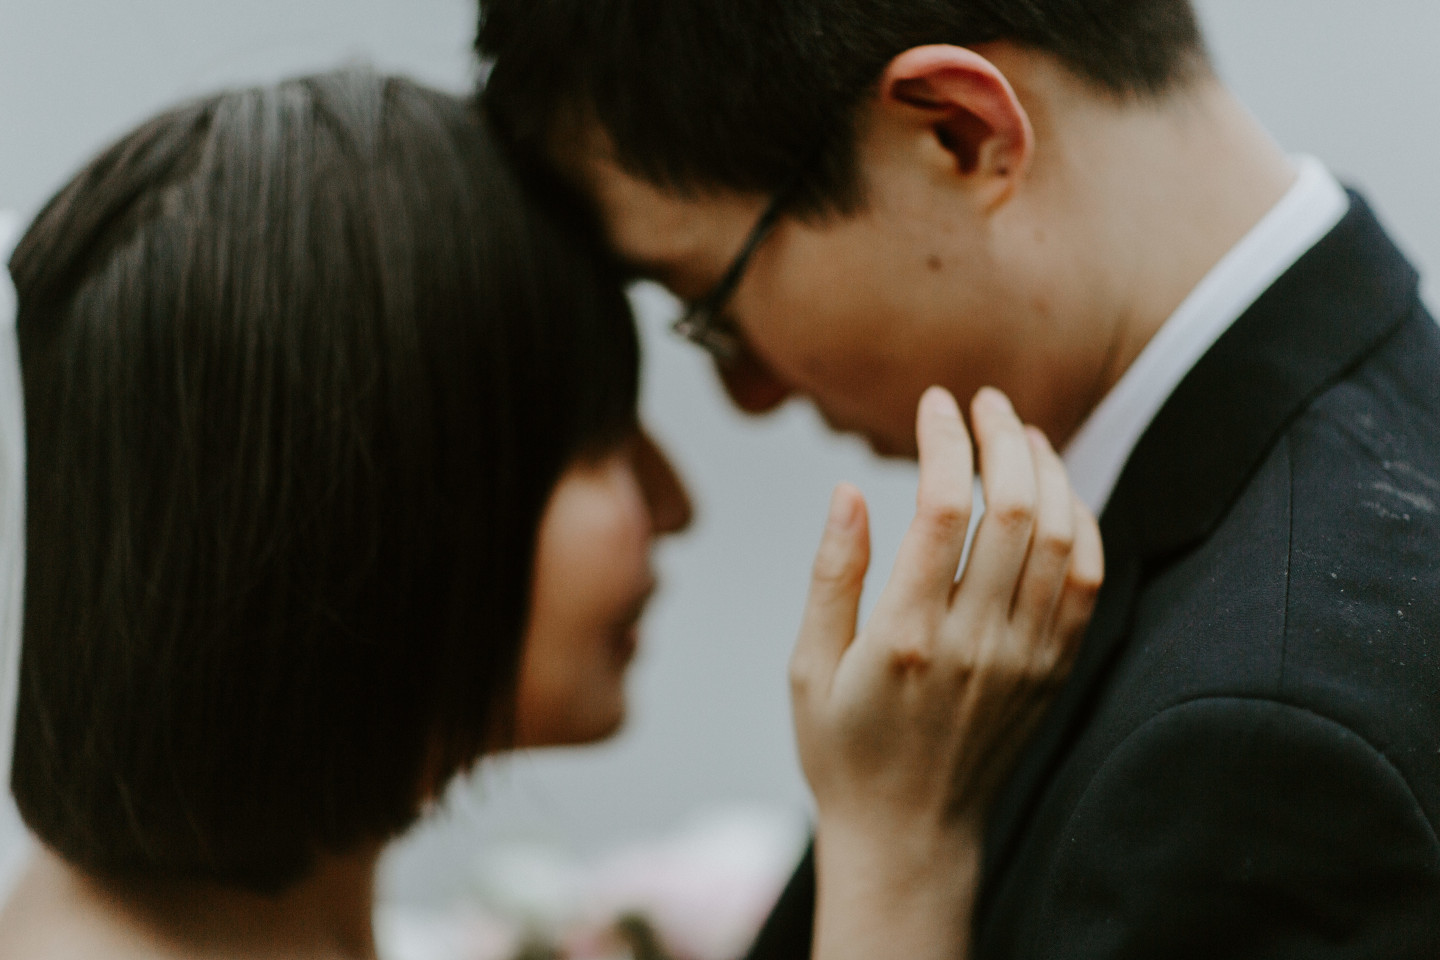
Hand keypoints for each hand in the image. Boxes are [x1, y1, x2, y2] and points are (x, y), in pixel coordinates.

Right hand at [791, 386, 1102, 959]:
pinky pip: (1088, 584)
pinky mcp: (1052, 671)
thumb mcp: (809, 665)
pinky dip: (1083, 526)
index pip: (941, 507)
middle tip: (984, 401)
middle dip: (1004, 437)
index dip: (944, 440)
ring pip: (1064, 539)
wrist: (908, 834)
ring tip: (1022, 435)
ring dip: (1049, 472)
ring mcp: (1024, 659)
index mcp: (906, 636)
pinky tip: (1056, 497)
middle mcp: (976, 643)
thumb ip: (832, 573)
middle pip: (1016, 509)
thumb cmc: (844, 749)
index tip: (934, 403)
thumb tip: (850, 490)